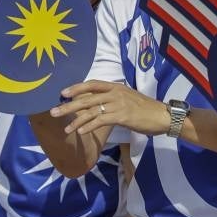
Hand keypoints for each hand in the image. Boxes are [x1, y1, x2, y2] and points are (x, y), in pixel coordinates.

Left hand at [49, 80, 169, 136]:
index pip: (91, 84)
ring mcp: (118, 104)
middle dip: (69, 105)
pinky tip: (81, 132)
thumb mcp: (126, 98)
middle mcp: (114, 93)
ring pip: (92, 111)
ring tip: (66, 128)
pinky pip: (101, 121)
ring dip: (76, 120)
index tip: (62, 93)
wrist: (162, 115)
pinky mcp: (122, 116)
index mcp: (115, 87)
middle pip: (87, 98)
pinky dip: (89, 126)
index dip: (76, 88)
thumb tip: (94, 104)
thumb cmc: (144, 109)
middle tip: (54, 112)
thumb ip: (111, 99)